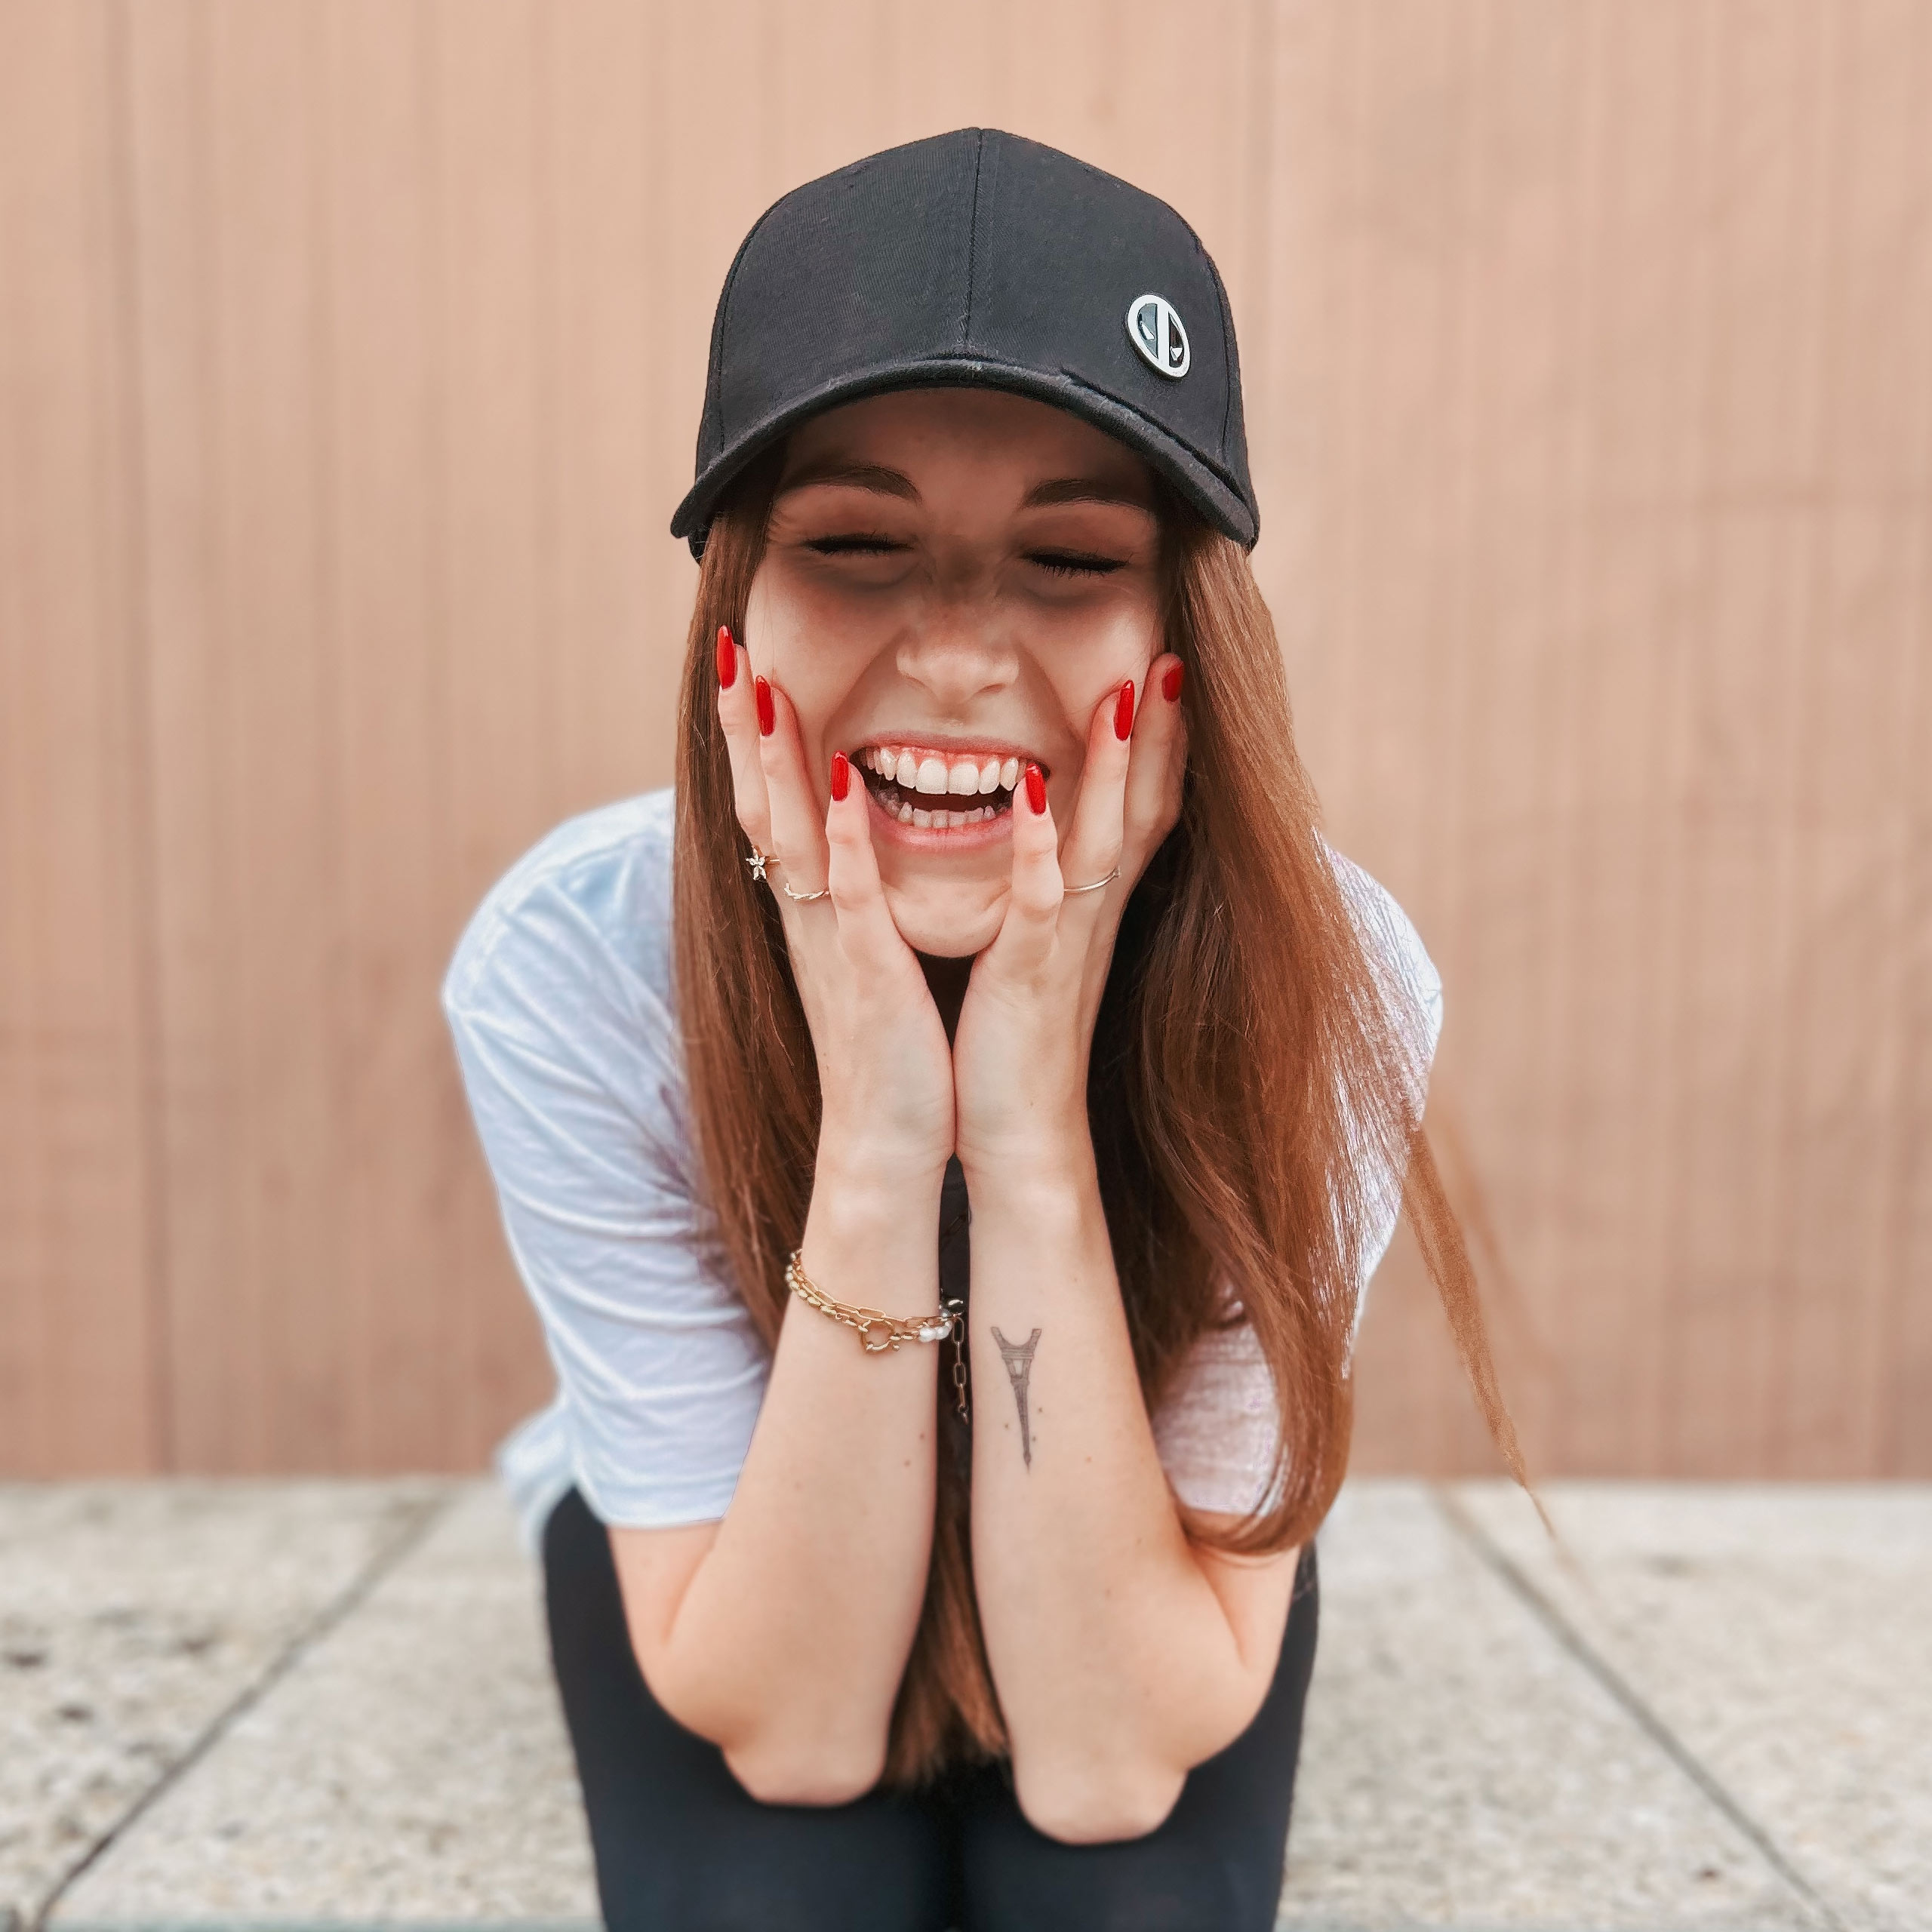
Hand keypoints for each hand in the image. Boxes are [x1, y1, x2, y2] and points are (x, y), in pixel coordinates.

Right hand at [716, 630, 956, 1189]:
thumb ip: (857, 903)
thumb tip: (855, 853)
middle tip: (728, 646)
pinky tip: (838, 782)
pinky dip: (842, 840)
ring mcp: (832, 944)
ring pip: (789, 835)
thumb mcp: (867, 961)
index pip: (773, 806)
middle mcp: (810, 917)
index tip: (744, 663)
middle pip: (759, 803)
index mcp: (816, 910)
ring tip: (760, 681)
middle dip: (744, 725)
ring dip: (772, 758)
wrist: (889, 1146)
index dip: (755, 737)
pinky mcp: (868, 979)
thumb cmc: (893, 1051)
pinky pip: (851, 898)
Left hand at [951, 656, 1187, 1179]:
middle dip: (1159, 732)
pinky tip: (1033, 787)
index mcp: (1088, 908)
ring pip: (1106, 838)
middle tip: (1173, 654)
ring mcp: (1067, 944)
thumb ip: (1043, 897)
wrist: (1013, 1136)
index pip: (1138, 810)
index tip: (1166, 670)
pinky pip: (1040, 900)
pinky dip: (1038, 843)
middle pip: (1144, 808)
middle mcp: (1092, 916)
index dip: (1159, 744)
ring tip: (1127, 690)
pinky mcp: (1030, 977)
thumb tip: (1040, 844)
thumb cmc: (1010, 1042)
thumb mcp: (1035, 953)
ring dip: (1118, 766)